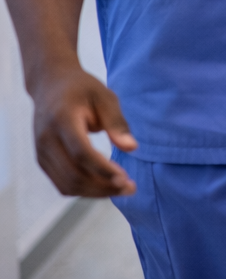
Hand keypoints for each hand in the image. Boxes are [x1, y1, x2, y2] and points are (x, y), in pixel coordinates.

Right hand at [31, 66, 137, 196]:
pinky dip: (84, 189)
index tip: (125, 178)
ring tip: (122, 188)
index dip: (102, 169)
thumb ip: (117, 122)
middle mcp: (46, 140)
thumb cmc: (82, 89)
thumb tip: (132, 148)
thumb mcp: (105, 97)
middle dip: (103, 186)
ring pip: (66, 185)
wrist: (50, 85)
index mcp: (62, 119)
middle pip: (73, 175)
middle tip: (130, 188)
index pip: (80, 153)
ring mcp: (41, 152)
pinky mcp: (42, 161)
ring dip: (95, 192)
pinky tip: (105, 185)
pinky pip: (62, 183)